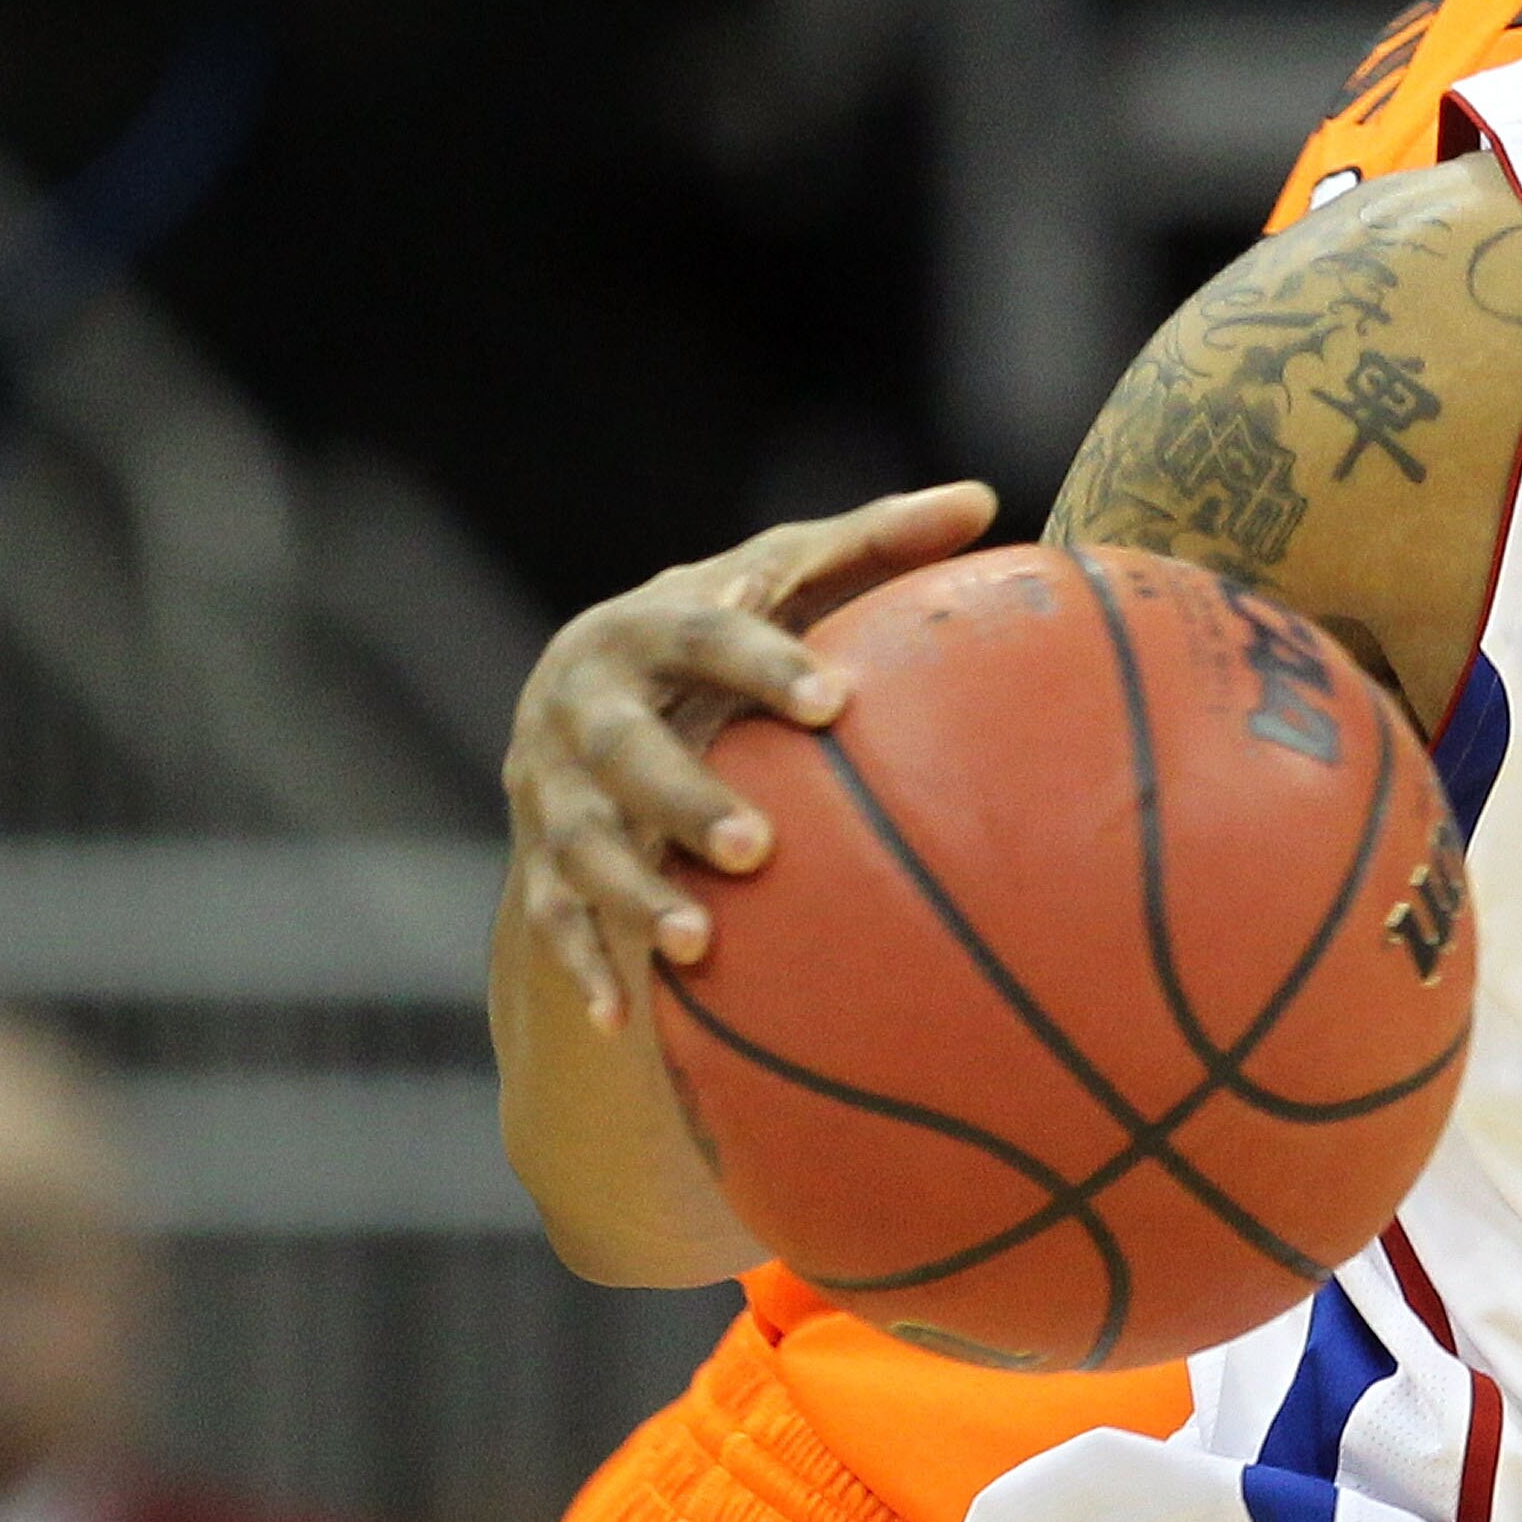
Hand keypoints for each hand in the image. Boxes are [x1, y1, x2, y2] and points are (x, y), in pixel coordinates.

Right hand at [501, 484, 998, 1029]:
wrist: (585, 697)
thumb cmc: (721, 632)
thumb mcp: (784, 578)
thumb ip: (873, 542)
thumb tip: (981, 498)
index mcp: (643, 626)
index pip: (703, 634)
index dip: (762, 663)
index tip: (836, 702)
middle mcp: (580, 704)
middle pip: (624, 750)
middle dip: (685, 797)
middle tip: (763, 846)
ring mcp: (550, 787)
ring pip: (581, 844)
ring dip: (633, 895)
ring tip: (698, 944)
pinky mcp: (539, 858)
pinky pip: (555, 920)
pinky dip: (584, 967)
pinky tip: (623, 1023)